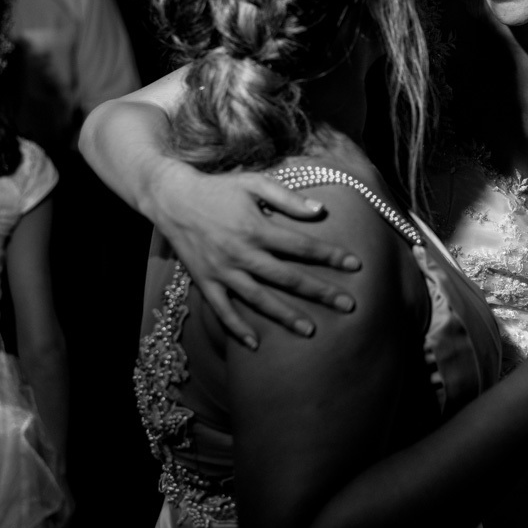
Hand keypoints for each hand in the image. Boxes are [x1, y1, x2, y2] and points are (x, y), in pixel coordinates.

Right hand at [149, 161, 362, 347]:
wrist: (171, 198)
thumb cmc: (218, 189)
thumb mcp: (254, 183)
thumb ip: (287, 198)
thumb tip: (321, 210)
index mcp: (256, 228)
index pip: (302, 246)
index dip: (330, 256)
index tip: (355, 265)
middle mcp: (241, 253)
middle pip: (287, 278)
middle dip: (320, 292)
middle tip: (348, 305)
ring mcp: (222, 271)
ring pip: (259, 299)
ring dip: (285, 316)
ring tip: (310, 331)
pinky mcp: (205, 282)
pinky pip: (222, 310)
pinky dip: (237, 329)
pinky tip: (256, 344)